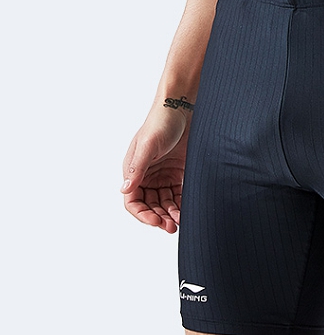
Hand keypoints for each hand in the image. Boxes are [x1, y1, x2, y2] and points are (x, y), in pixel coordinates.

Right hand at [120, 106, 191, 233]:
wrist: (183, 107)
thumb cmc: (161, 122)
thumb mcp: (148, 145)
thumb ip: (138, 168)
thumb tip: (125, 189)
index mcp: (134, 171)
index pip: (133, 201)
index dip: (143, 214)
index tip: (156, 222)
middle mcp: (147, 176)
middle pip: (149, 205)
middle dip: (159, 218)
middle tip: (171, 227)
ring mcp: (162, 175)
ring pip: (164, 203)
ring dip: (170, 214)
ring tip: (180, 222)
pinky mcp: (177, 173)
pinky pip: (177, 194)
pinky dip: (181, 204)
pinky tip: (186, 211)